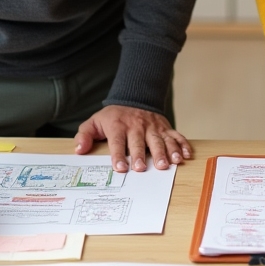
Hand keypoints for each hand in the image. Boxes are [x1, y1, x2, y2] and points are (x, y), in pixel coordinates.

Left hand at [74, 105, 191, 171]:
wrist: (134, 97)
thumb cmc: (113, 117)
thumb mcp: (95, 122)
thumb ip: (84, 135)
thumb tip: (79, 150)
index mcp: (118, 126)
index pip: (117, 142)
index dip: (118, 155)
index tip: (120, 167)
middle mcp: (137, 126)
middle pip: (140, 142)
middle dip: (141, 155)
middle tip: (142, 168)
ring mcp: (153, 127)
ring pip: (160, 139)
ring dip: (166, 151)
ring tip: (169, 163)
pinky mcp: (165, 127)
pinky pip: (176, 135)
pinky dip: (182, 145)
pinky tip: (185, 156)